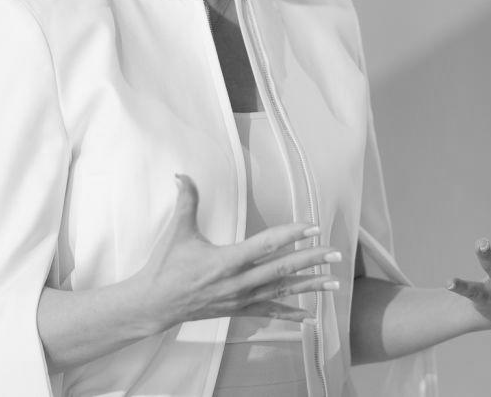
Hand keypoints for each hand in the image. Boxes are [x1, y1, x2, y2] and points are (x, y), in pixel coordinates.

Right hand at [133, 174, 341, 330]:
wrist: (155, 304)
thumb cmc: (166, 267)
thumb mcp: (177, 231)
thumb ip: (185, 200)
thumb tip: (181, 174)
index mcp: (226, 260)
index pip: (266, 245)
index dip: (291, 234)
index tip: (313, 227)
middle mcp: (238, 282)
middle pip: (282, 269)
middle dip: (312, 260)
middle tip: (335, 253)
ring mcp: (240, 299)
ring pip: (282, 291)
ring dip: (310, 286)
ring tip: (335, 282)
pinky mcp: (238, 310)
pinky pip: (269, 311)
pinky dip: (291, 314)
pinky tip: (311, 317)